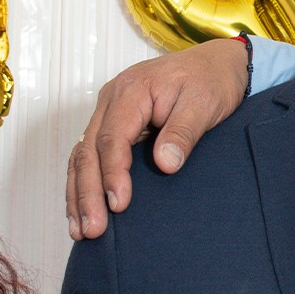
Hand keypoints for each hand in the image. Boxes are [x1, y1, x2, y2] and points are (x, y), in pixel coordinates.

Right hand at [67, 38, 248, 237]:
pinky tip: (81, 210)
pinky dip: (83, 184)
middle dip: (87, 192)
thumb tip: (164, 164)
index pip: (111, 138)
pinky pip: (89, 156)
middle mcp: (111, 101)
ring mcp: (109, 113)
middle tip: (93, 229)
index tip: (118, 204)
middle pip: (88, 150)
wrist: (215, 63)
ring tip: (81, 230)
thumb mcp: (204, 102)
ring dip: (78, 193)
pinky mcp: (113, 125)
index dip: (112, 174)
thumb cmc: (211, 80)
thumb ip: (183, 132)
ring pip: (82, 156)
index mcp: (131, 91)